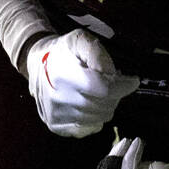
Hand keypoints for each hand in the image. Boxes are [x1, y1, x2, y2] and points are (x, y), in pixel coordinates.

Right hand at [25, 30, 139, 137]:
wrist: (37, 64)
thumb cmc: (63, 52)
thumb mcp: (80, 40)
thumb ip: (98, 54)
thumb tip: (115, 76)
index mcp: (64, 75)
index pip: (103, 90)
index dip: (122, 87)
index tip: (132, 81)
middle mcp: (58, 99)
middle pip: (103, 106)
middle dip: (114, 95)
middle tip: (111, 84)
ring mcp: (56, 115)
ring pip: (99, 118)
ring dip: (105, 106)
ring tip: (99, 92)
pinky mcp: (56, 126)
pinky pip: (89, 128)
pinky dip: (95, 118)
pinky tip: (89, 104)